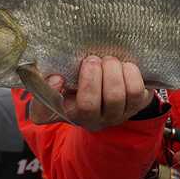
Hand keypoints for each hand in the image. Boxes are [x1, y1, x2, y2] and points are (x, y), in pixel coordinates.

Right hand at [30, 56, 152, 129]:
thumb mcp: (65, 79)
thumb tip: (55, 79)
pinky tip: (125, 65)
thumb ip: (49, 77)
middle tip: (92, 59)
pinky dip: (130, 73)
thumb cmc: (85, 81)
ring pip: (115, 97)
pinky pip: (135, 91)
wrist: (116, 85)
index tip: (57, 77)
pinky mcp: (136, 105)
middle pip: (88, 105)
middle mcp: (89, 119)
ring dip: (112, 72)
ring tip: (110, 60)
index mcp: (64, 110)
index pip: (44, 114)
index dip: (50, 94)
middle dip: (91, 77)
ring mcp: (115, 115)